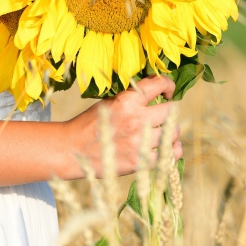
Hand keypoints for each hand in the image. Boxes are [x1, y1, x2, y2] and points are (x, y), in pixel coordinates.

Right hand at [67, 76, 182, 176]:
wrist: (72, 149)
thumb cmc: (90, 124)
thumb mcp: (109, 103)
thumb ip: (132, 99)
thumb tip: (156, 95)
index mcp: (127, 100)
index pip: (158, 84)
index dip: (169, 85)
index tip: (169, 92)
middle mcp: (136, 118)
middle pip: (171, 111)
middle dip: (169, 113)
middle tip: (163, 118)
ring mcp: (139, 141)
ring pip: (173, 133)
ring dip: (170, 134)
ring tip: (164, 135)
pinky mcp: (139, 161)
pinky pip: (169, 156)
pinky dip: (172, 153)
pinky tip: (168, 151)